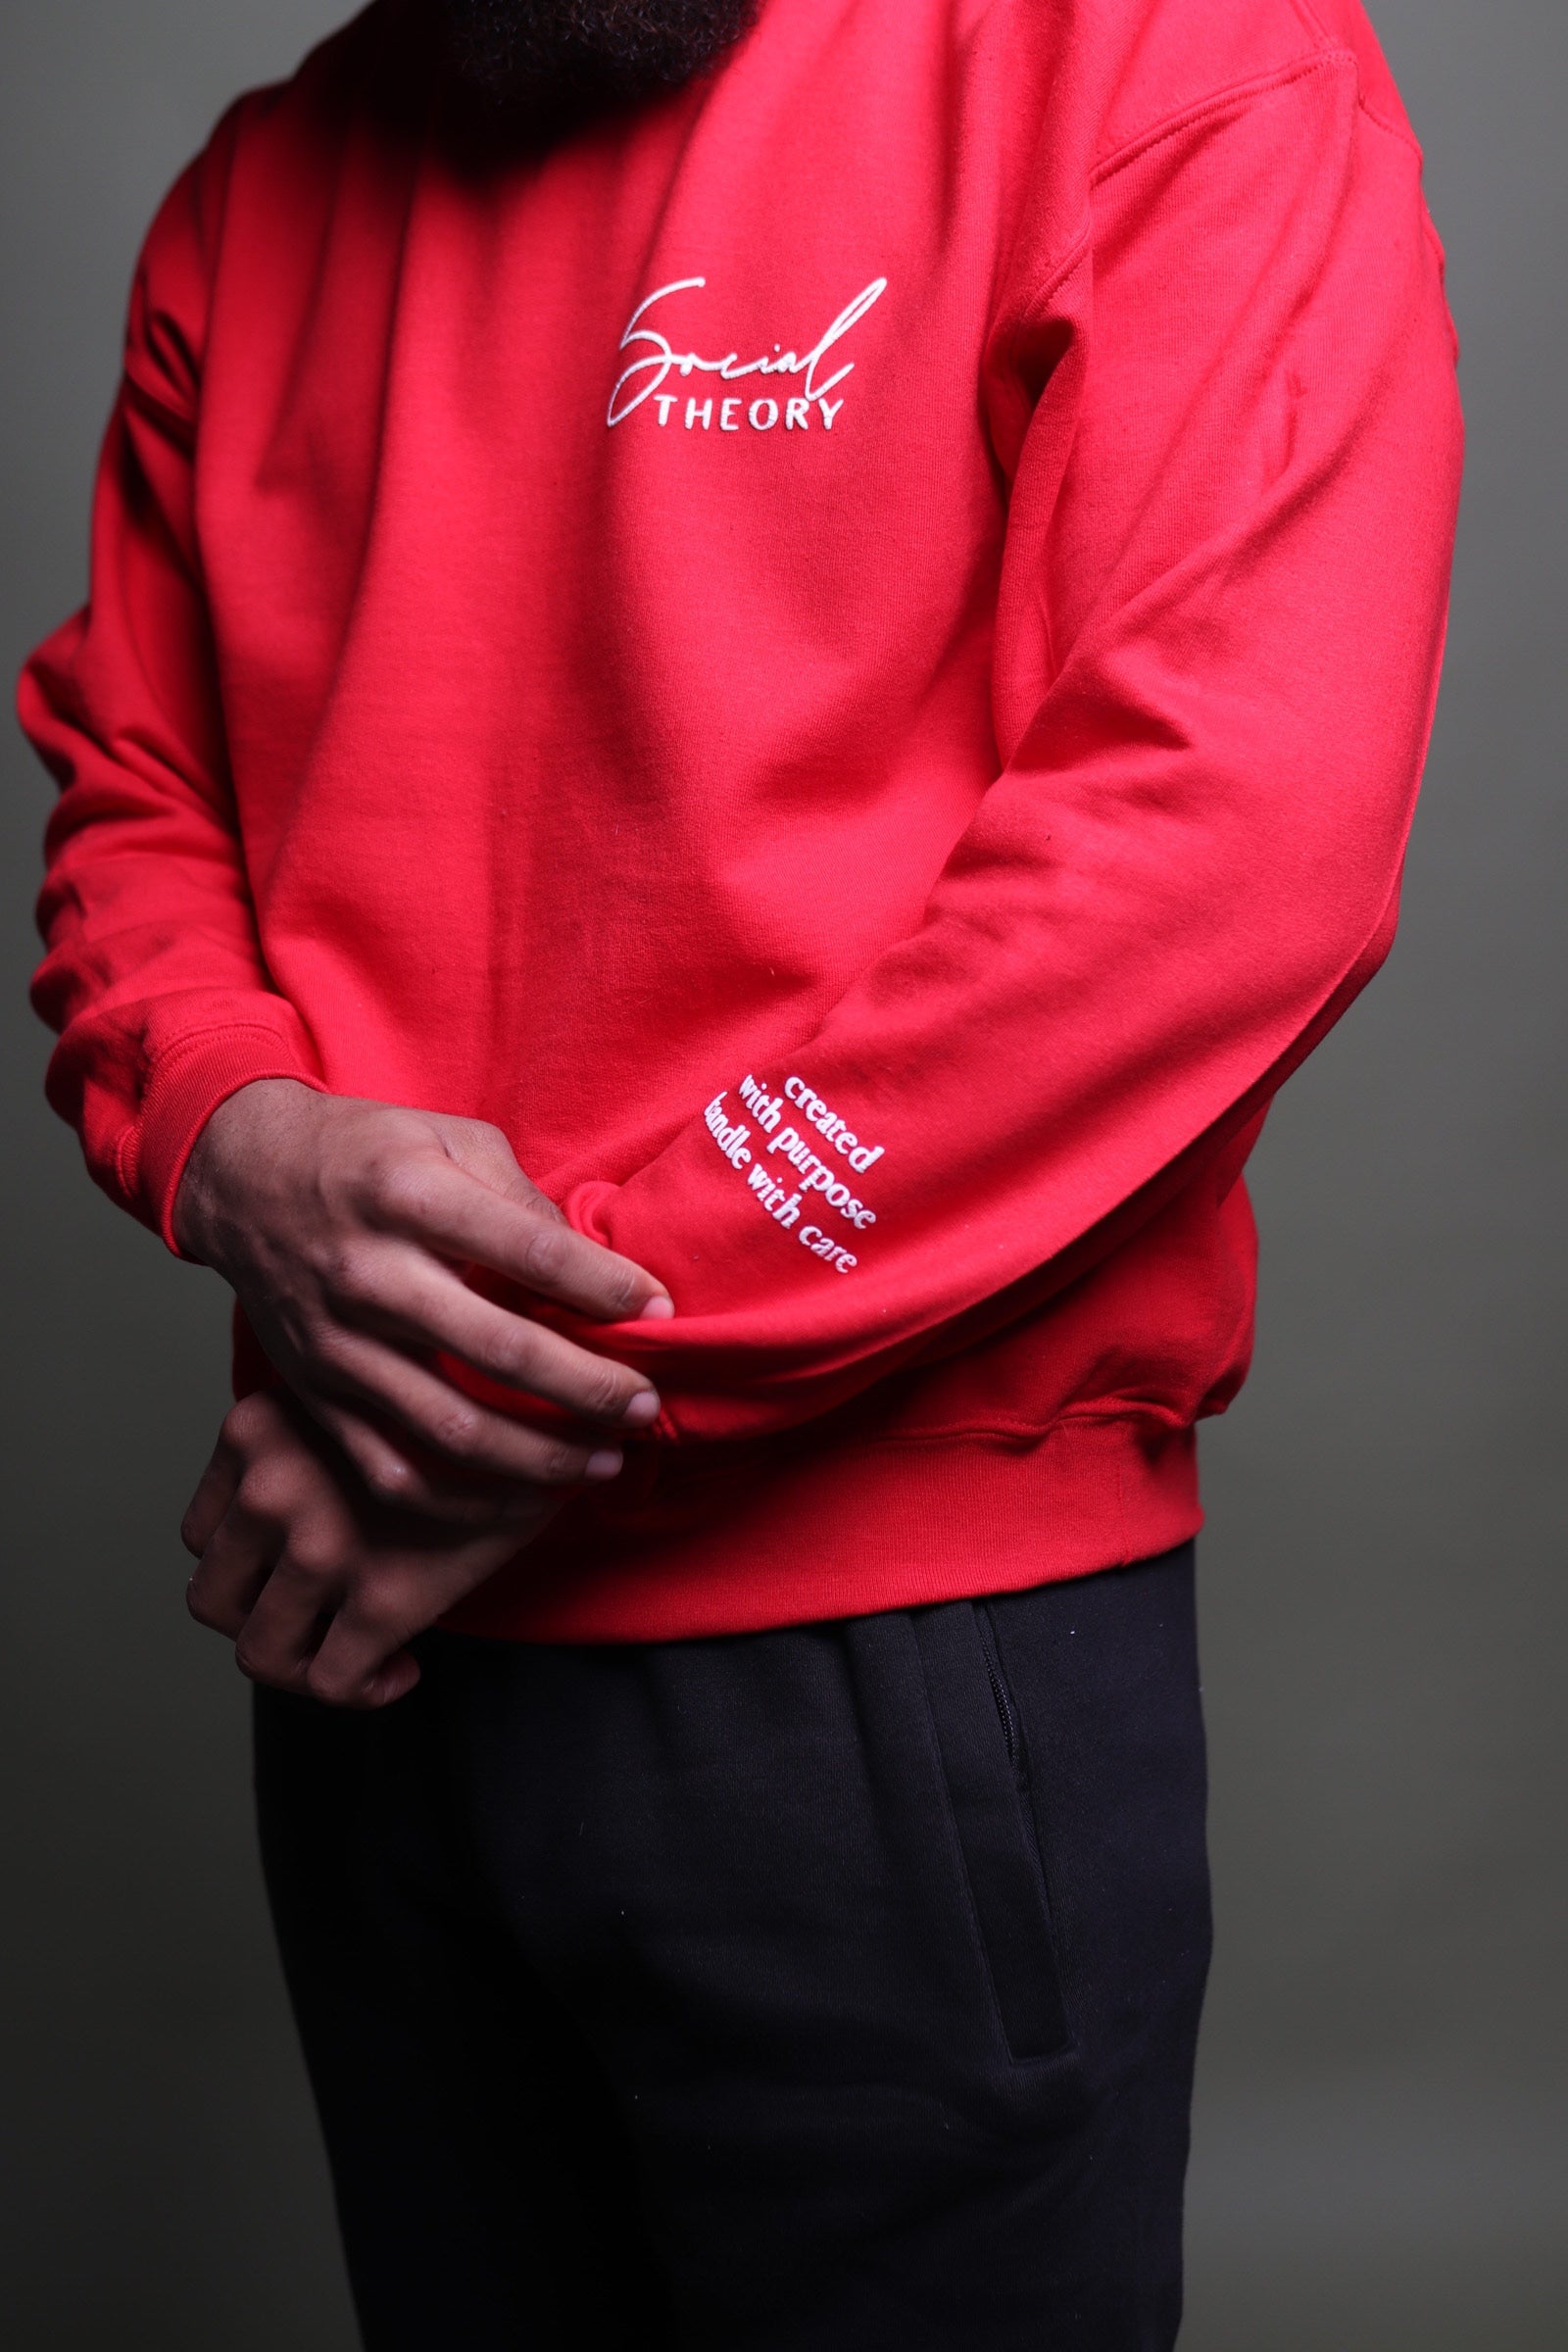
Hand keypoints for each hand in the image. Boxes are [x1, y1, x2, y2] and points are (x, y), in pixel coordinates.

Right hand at [174, 1080, 670, 1515]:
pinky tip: (521, 1495)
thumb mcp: (449, 1137)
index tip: (658, 1312)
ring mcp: (339, 1343)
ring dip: (539, 1457)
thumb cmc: (367, 1153)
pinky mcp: (318, 1392)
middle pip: (499, 1350)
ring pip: (450, 1427)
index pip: (531, 1252)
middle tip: (643, 1406)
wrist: (245, 1180)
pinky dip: (464, 1497)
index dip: (606, 1287)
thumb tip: (591, 1269)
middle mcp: (371, 1274)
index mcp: (410, 1195)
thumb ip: (521, 1200)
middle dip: (587, 1388)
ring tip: (602, 1462)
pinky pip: (393, 1468)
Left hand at [184, 1390, 537, 1707]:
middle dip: (263, 1620)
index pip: (202, 1534)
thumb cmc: (460, 1401)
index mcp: (255, 1425)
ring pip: (258, 1651)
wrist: (549, 1412)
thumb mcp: (359, 1396)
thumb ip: (307, 1444)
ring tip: (352, 1648)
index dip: (248, 1568)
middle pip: (212, 1597)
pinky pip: (331, 1680)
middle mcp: (269, 1484)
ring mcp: (319, 1546)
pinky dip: (359, 1689)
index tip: (299, 1576)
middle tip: (317, 1618)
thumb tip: (291, 1516)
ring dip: (306, 1662)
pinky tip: (399, 1668)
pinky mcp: (379, 1599)